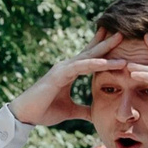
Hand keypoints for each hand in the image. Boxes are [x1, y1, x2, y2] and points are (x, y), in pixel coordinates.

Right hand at [10, 32, 125, 126]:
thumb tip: (95, 114)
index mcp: (69, 72)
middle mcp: (67, 67)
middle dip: (106, 41)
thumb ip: (83, 110)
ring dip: (104, 49)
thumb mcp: (70, 111)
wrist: (25, 115)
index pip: (89, 58)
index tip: (118, 43)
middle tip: (122, 31)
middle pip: (90, 51)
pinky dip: (94, 64)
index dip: (102, 49)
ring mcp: (62, 69)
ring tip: (119, 40)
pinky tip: (106, 62)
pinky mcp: (59, 75)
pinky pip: (81, 67)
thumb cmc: (44, 111)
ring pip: (88, 56)